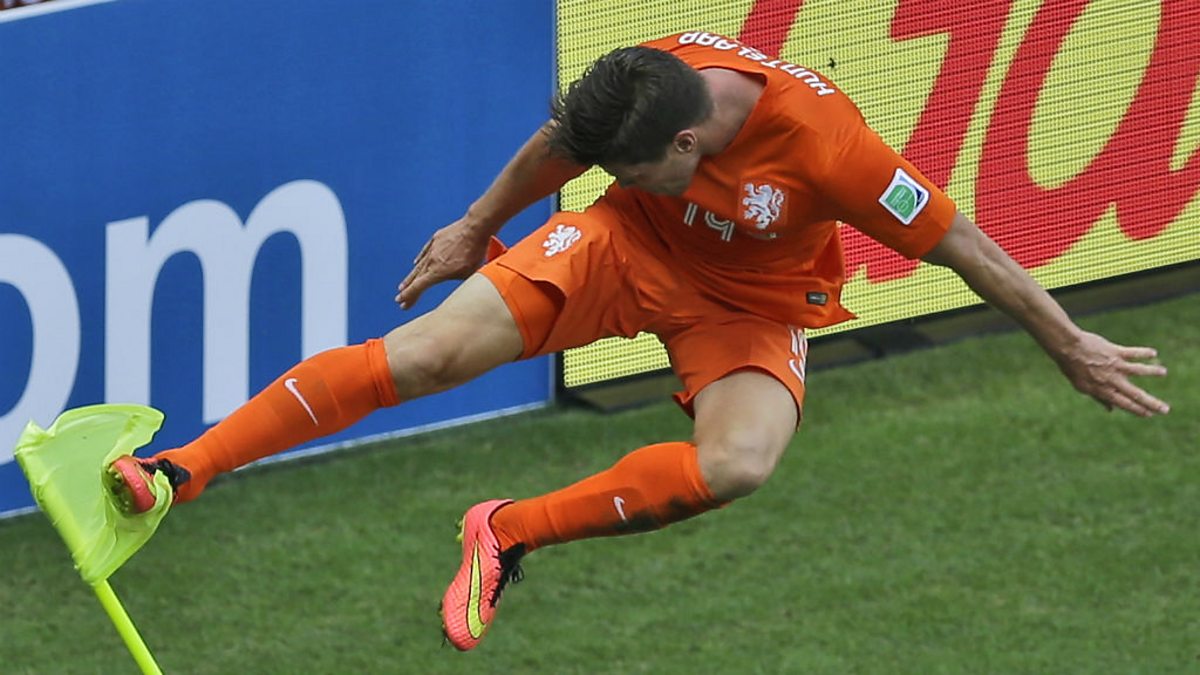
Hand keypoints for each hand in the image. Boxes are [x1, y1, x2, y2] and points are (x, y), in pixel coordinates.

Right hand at [396, 217, 490, 308]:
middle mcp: (431, 261)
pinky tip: (416, 262)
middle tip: (400, 299)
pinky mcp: (437, 239)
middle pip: (416, 278)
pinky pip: (425, 251)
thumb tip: (464, 292)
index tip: (402, 303)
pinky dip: (420, 258)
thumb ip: (461, 284)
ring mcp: (433, 248)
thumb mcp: (469, 274)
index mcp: (438, 272)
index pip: (419, 287)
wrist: (474, 228)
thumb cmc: (474, 252)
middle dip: (408, 290)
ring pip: (419, 265)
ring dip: (411, 276)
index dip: (409, 296)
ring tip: (404, 285)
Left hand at [1054, 331, 1169, 416]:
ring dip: (1153, 372)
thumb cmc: (1073, 368)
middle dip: (1152, 403)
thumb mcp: (1083, 387)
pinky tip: (1154, 352)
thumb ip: (1099, 398)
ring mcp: (1115, 366)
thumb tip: (1111, 410)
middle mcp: (1112, 380)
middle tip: (1166, 409)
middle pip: (1136, 395)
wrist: (1067, 348)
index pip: (1125, 404)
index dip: (1138, 410)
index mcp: (1104, 390)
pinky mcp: (1116, 352)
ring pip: (1140, 371)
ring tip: (1163, 372)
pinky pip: (1134, 353)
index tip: (1149, 415)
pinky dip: (1144, 353)